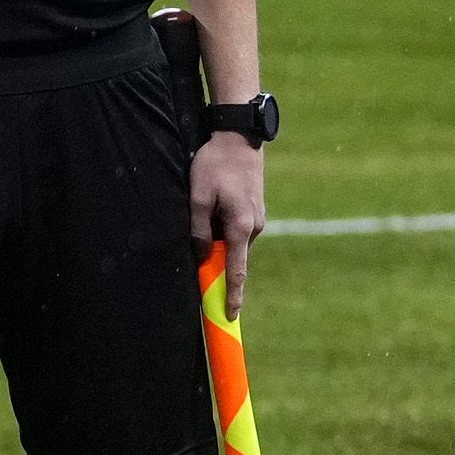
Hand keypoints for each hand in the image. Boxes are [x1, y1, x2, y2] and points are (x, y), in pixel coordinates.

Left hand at [189, 133, 265, 310]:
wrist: (239, 140)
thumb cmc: (215, 165)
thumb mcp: (198, 196)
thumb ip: (198, 229)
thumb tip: (202, 256)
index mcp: (241, 227)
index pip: (236, 270)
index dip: (232, 294)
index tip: (230, 315)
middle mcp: (254, 227)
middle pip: (233, 258)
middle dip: (217, 270)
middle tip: (201, 275)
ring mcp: (257, 219)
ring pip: (233, 243)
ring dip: (217, 245)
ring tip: (202, 221)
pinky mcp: (254, 212)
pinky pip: (236, 231)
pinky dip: (223, 234)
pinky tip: (210, 213)